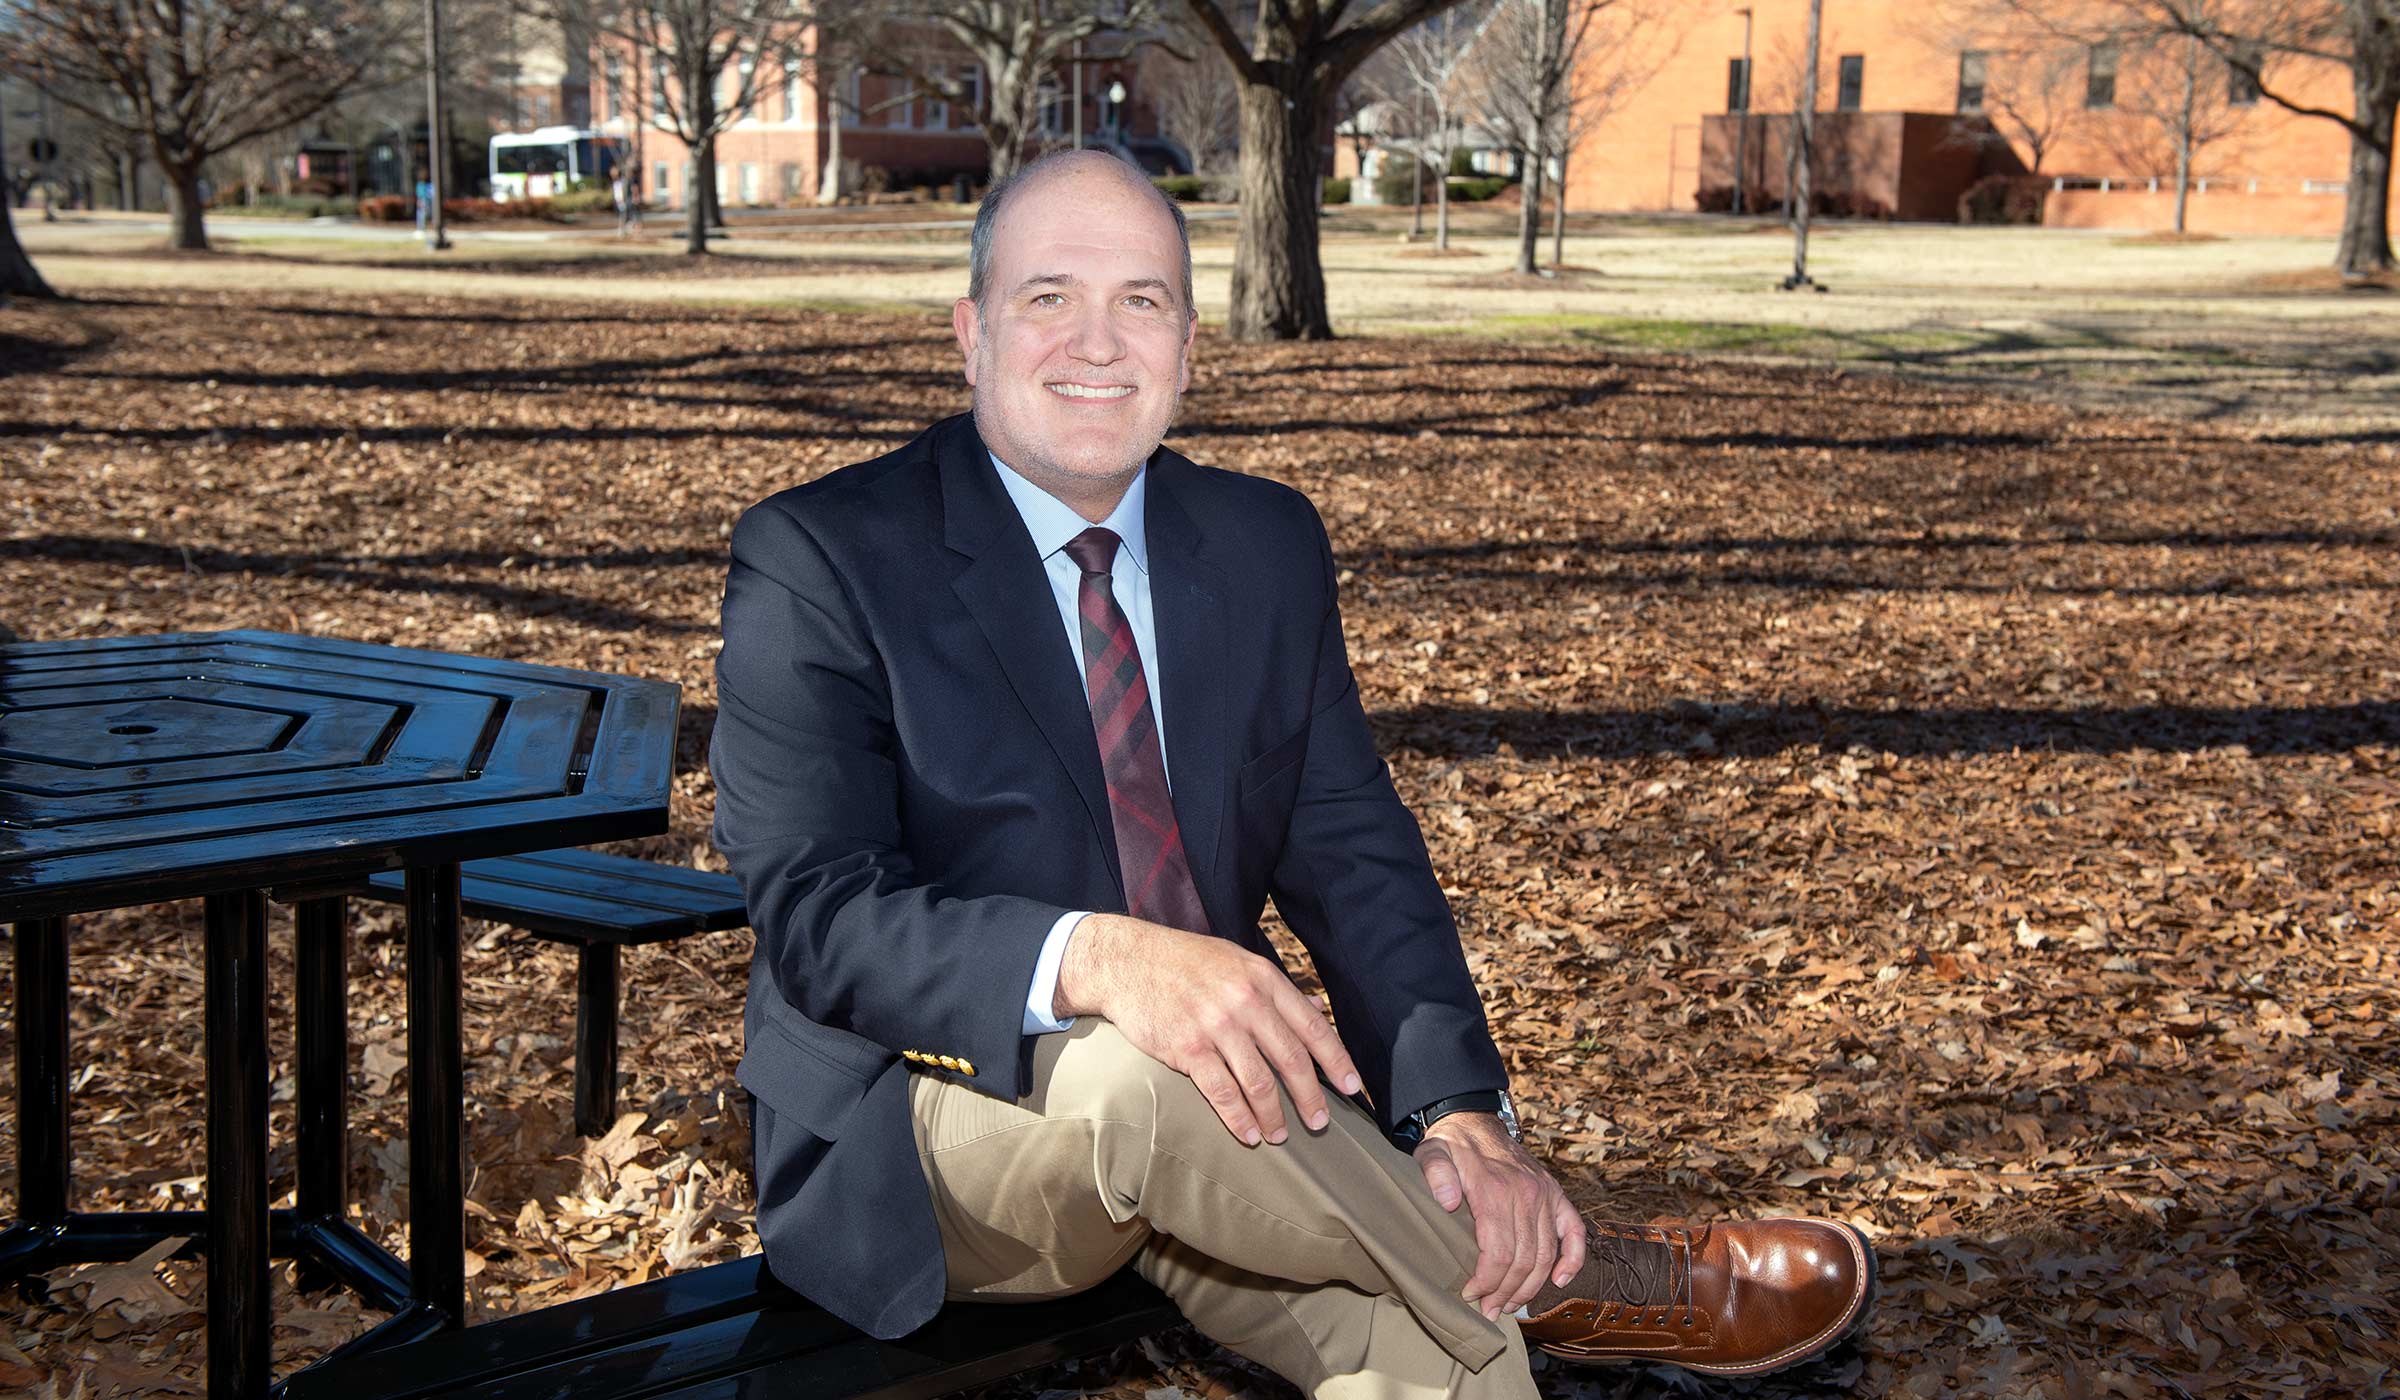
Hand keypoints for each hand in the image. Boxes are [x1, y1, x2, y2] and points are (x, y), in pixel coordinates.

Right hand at [1054, 913, 1362, 1146]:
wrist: (1127, 961)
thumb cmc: (1185, 962)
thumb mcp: (1236, 961)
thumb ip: (1272, 988)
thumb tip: (1312, 1007)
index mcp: (1262, 978)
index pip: (1312, 1025)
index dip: (1336, 1060)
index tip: (1353, 1088)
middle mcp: (1245, 1001)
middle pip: (1291, 1059)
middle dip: (1310, 1097)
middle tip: (1320, 1124)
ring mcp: (1216, 1025)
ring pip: (1259, 1081)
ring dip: (1274, 1115)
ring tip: (1280, 1136)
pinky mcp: (1187, 1047)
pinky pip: (1222, 1092)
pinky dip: (1239, 1118)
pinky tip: (1248, 1134)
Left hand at [1416, 1112, 1585, 1319]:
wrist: (1474, 1120)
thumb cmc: (1451, 1146)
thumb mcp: (1432, 1154)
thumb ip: (1436, 1175)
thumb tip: (1447, 1202)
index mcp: (1495, 1190)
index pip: (1498, 1253)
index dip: (1487, 1282)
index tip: (1471, 1294)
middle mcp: (1526, 1194)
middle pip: (1523, 1260)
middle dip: (1505, 1292)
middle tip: (1489, 1310)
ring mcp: (1546, 1195)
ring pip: (1546, 1254)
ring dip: (1530, 1287)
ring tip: (1510, 1305)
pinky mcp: (1557, 1194)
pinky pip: (1575, 1232)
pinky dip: (1572, 1260)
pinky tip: (1559, 1281)